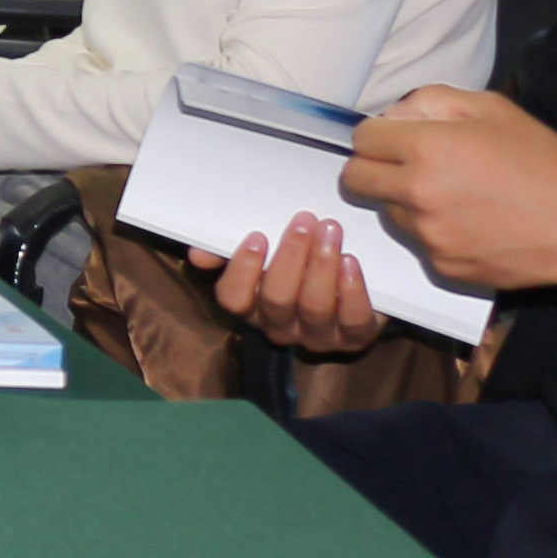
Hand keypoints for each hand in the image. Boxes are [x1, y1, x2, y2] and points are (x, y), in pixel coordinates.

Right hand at [203, 214, 391, 357]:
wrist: (358, 277)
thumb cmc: (302, 259)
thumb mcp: (266, 250)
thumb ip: (229, 250)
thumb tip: (197, 254)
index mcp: (252, 307)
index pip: (233, 300)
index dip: (243, 270)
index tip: (258, 235)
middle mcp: (281, 327)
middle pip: (277, 299)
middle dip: (291, 256)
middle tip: (305, 220)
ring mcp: (318, 336)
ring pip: (315, 307)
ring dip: (322, 265)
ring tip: (331, 231)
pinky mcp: (356, 337)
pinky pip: (353, 320)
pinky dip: (351, 290)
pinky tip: (350, 261)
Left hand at [341, 86, 556, 301]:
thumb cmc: (542, 160)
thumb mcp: (491, 108)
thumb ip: (432, 102)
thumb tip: (394, 117)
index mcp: (425, 149)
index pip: (362, 139)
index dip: (376, 136)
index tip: (395, 139)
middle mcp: (416, 195)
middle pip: (354, 180)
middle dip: (371, 169)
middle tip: (403, 167)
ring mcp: (428, 236)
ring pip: (388, 213)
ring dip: (403, 201)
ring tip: (450, 196)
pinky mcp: (443, 267)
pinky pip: (419, 243)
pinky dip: (432, 232)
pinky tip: (470, 223)